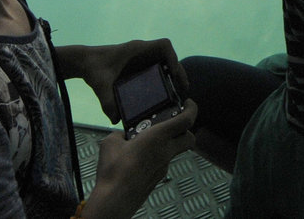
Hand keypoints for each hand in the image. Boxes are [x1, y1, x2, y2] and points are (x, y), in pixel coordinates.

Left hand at [76, 39, 188, 122]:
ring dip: (174, 76)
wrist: (85, 62)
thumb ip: (106, 101)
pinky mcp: (139, 67)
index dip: (174, 58)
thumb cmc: (93, 68)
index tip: (175, 74)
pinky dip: (164, 79)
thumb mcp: (100, 85)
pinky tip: (163, 96)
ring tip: (177, 95)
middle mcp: (143, 52)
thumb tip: (115, 120)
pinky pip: (158, 69)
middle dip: (178, 71)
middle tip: (182, 91)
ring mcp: (142, 59)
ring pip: (165, 63)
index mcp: (136, 50)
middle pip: (169, 57)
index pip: (163, 46)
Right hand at [84, 100, 197, 218]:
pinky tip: (138, 157)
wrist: (114, 200)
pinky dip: (156, 155)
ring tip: (146, 139)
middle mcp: (166, 152)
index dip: (192, 109)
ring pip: (175, 150)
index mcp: (158, 137)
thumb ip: (120, 134)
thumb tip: (122, 137)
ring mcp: (163, 167)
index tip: (189, 103)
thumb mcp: (111, 142)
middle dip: (186, 129)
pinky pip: (162, 162)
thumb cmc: (114, 171)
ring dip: (168, 142)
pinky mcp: (157, 178)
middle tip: (174, 121)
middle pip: (189, 138)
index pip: (186, 120)